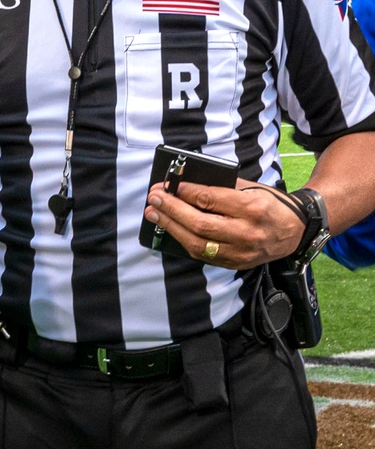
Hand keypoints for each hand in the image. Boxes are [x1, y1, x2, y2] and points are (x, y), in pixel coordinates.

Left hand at [144, 177, 306, 269]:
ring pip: (198, 243)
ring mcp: (240, 252)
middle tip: (154, 199)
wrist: (295, 231)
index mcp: (252, 208)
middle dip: (172, 210)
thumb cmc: (271, 204)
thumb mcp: (252, 188)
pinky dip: (184, 241)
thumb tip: (187, 184)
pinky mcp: (235, 264)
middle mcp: (246, 232)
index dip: (185, 193)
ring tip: (154, 214)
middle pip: (200, 224)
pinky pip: (203, 255)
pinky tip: (171, 229)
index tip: (167, 186)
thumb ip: (222, 187)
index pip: (210, 200)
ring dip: (171, 228)